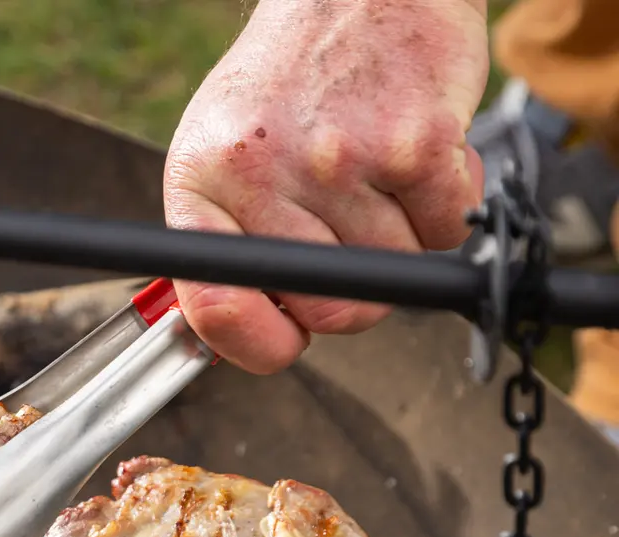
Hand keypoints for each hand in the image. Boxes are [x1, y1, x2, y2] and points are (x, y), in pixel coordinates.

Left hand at [164, 0, 490, 372]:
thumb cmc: (288, 83)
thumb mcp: (220, 154)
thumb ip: (226, 242)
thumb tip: (236, 338)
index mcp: (200, 182)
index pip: (214, 307)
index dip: (257, 344)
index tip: (283, 340)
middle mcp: (262, 173)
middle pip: (325, 309)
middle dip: (347, 290)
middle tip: (346, 230)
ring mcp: (338, 160)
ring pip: (388, 274)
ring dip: (397, 239)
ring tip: (375, 172)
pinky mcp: (414, 145)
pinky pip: (444, 233)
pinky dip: (443, 208)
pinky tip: (416, 158)